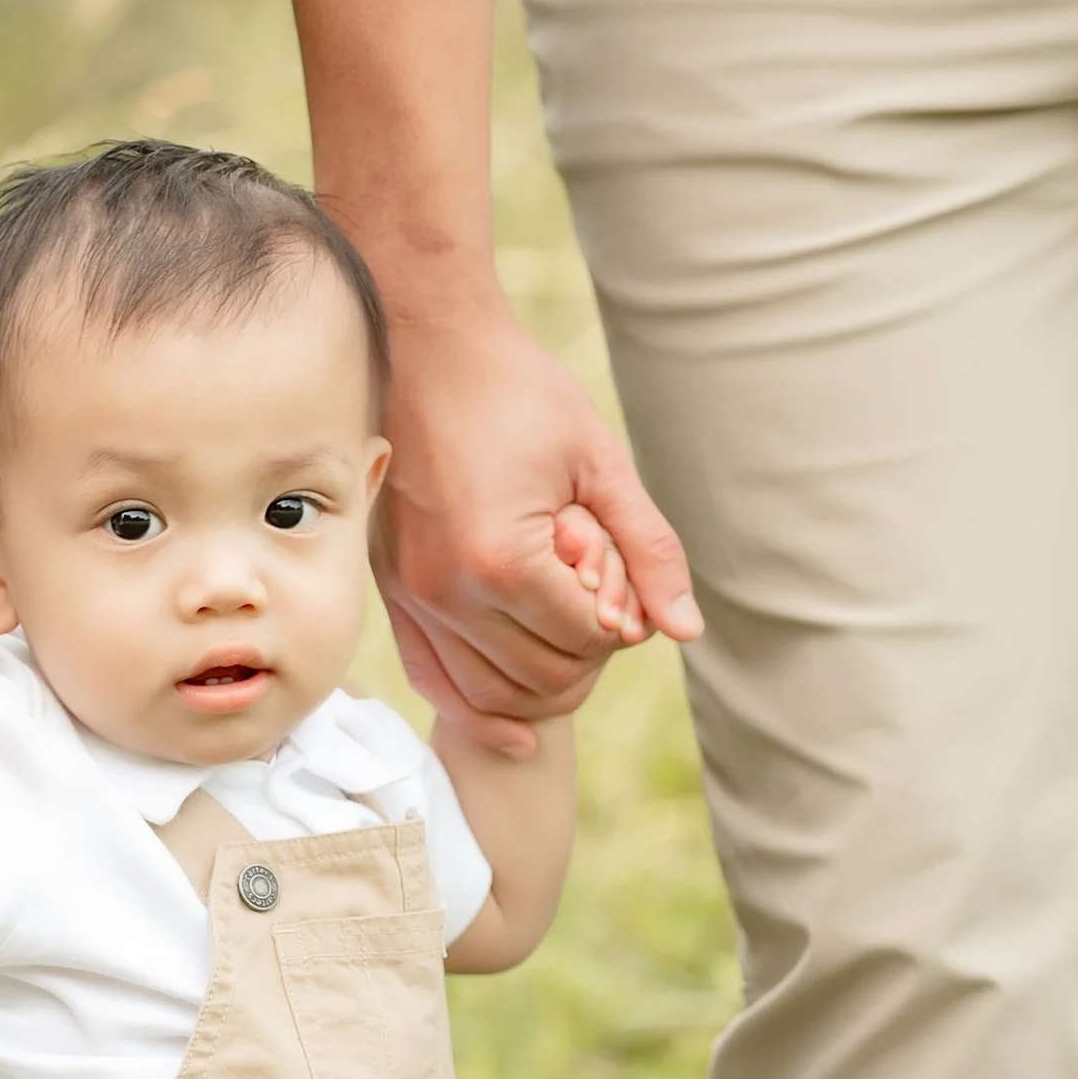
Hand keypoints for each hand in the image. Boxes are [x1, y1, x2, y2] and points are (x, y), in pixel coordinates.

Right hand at [378, 293, 698, 744]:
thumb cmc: (518, 392)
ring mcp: (410, 594)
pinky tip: (515, 732)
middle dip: (585, 651)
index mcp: (502, 560)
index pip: (586, 641)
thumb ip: (649, 549)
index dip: (620, 616)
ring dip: (541, 680)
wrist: (427, 346)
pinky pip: (433, 680)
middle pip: (542, 679)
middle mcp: (446, 591)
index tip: (613, 562)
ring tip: (562, 621)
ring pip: (490, 695)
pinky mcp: (391, 590)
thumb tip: (685, 630)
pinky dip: (477, 712)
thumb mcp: (600, 461)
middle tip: (594, 589)